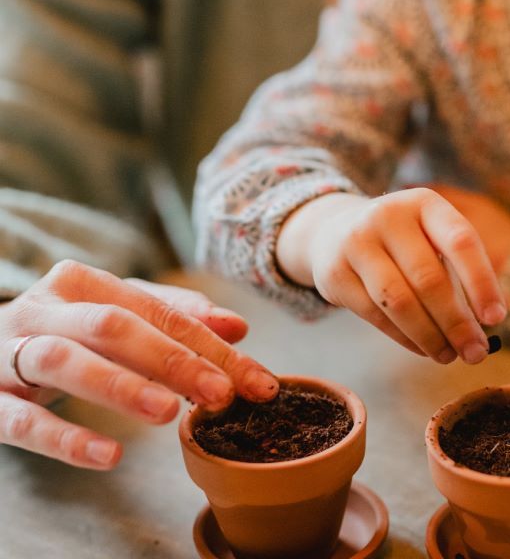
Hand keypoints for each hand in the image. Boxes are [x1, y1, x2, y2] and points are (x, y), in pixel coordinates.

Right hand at [0, 261, 277, 469]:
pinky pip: (23, 419)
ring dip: (120, 386)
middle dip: (174, 360)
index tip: (256, 380)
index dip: (211, 346)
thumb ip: (175, 317)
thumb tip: (238, 327)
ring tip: (168, 413)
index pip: (160, 312)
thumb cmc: (63, 330)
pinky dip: (65, 438)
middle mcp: (47, 308)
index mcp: (85, 283)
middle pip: (117, 327)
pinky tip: (108, 456)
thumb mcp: (116, 313)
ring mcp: (10, 350)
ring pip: (66, 361)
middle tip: (222, 395)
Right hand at [277, 188, 506, 364]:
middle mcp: (388, 216)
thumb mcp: (429, 236)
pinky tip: (422, 348)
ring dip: (430, 336)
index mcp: (424, 203)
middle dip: (457, 323)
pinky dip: (404, 338)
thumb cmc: (401, 241)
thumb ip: (457, 273)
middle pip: (429, 278)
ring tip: (449, 355)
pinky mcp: (335, 273)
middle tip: (476, 353)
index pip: (460, 241)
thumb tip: (483, 329)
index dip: (481, 282)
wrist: (334, 230)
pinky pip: (376, 315)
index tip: (496, 319)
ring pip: (399, 301)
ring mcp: (357, 242)